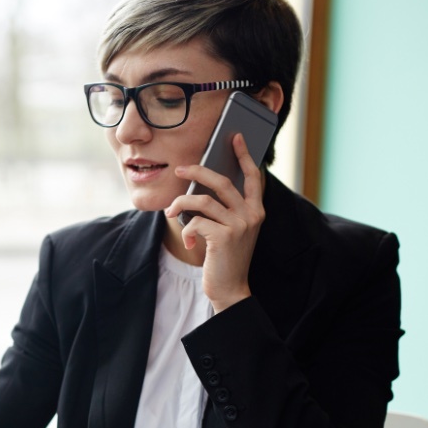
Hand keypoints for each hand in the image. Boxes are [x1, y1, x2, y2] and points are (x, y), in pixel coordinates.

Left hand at [165, 133, 265, 312]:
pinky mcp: (224, 237)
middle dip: (197, 172)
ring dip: (181, 204)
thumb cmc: (226, 257)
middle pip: (221, 182)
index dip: (244, 155)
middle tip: (179, 169)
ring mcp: (239, 225)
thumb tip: (201, 185)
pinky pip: (195, 222)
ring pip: (202, 201)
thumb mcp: (231, 230)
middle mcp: (251, 215)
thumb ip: (225, 209)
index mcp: (256, 210)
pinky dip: (187, 230)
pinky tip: (191, 243)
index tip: (234, 137)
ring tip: (171, 211)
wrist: (230, 289)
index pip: (252, 177)